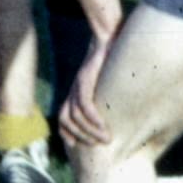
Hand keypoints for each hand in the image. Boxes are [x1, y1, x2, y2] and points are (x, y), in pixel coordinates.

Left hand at [57, 31, 114, 149]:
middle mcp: (73, 90)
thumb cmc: (112, 62)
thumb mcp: (106, 84)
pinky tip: (104, 126)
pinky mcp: (86, 78)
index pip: (62, 119)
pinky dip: (93, 118)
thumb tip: (120, 118)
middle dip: (82, 137)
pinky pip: (85, 103)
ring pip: (75, 115)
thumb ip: (107, 100)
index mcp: (75, 93)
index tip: (81, 146)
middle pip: (66, 120)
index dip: (68, 134)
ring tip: (107, 138)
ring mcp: (78, 84)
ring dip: (90, 131)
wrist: (109, 36)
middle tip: (101, 145)